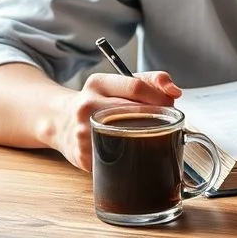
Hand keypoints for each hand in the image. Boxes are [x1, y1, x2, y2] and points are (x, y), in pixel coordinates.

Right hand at [47, 71, 181, 170]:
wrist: (61, 123)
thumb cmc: (99, 102)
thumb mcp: (118, 83)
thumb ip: (151, 80)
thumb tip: (174, 91)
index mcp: (97, 83)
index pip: (136, 86)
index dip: (160, 97)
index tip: (170, 105)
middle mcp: (87, 105)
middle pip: (135, 112)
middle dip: (159, 118)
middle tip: (165, 122)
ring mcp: (83, 132)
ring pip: (129, 137)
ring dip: (147, 138)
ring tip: (151, 135)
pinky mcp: (83, 156)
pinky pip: (119, 157)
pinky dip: (133, 155)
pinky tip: (133, 151)